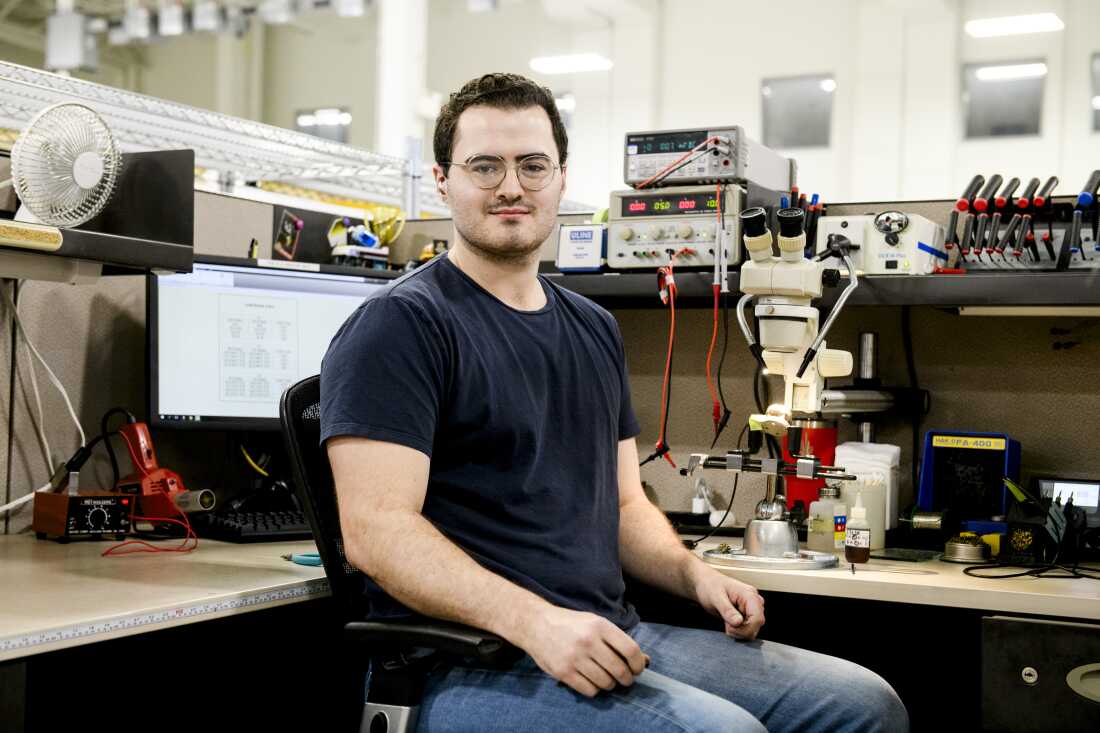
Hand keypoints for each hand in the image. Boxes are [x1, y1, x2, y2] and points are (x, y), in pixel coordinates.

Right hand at [518, 605, 648, 697]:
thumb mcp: (595, 623)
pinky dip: (595, 689)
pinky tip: (591, 680)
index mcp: (599, 626)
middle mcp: (588, 641)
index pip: (630, 650)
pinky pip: (590, 690)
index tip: (637, 669)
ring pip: (606, 683)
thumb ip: (618, 640)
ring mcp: (574, 658)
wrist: (536, 624)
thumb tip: (645, 660)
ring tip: (606, 678)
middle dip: (626, 679)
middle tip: (624, 678)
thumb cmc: (571, 624)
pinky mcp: (563, 672)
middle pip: (620, 670)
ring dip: (610, 684)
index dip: (638, 664)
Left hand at [690, 564, 764, 639]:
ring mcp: (751, 608)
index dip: (745, 629)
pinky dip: (738, 630)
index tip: (729, 628)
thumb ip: (727, 610)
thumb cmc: (710, 586)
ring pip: (753, 629)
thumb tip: (738, 622)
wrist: (705, 583)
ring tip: (726, 621)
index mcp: (749, 595)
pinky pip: (747, 628)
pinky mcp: (747, 614)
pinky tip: (728, 623)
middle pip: (756, 625)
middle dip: (740, 631)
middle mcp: (754, 601)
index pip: (758, 619)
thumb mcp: (715, 597)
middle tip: (725, 624)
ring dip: (739, 631)